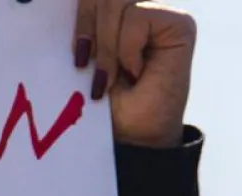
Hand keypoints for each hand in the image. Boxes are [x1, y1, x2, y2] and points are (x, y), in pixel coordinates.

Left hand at [75, 0, 196, 148]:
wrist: (131, 136)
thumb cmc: (104, 103)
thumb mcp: (82, 56)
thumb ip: (82, 23)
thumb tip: (62, 1)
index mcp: (115, 13)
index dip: (81, 17)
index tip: (79, 58)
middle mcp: (140, 7)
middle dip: (92, 32)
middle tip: (92, 68)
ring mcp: (161, 13)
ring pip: (116, 2)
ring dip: (107, 47)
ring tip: (111, 76)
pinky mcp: (179, 23)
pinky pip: (137, 15)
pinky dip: (126, 48)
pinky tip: (135, 71)